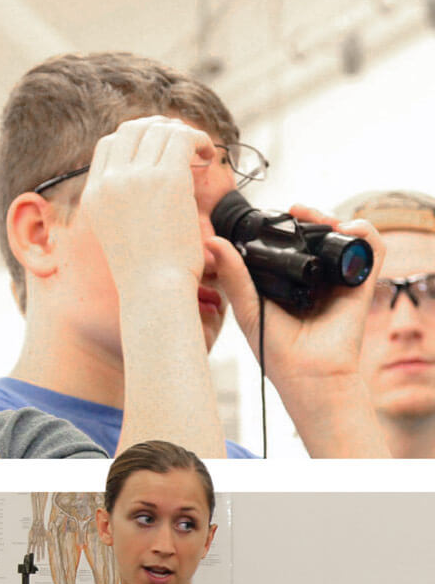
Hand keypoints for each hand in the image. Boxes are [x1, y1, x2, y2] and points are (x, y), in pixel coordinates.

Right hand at [81, 115, 215, 297]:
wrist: (153, 290)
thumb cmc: (143, 273)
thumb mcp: (117, 233)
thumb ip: (122, 203)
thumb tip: (147, 180)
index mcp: (94, 195)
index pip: (110, 145)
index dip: (137, 139)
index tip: (159, 150)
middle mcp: (110, 182)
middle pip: (132, 129)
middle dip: (159, 129)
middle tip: (181, 145)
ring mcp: (136, 177)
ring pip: (160, 129)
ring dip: (183, 135)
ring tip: (198, 152)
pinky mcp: (167, 178)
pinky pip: (184, 137)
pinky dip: (199, 140)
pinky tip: (208, 156)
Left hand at [211, 204, 385, 386]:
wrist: (306, 374)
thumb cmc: (275, 349)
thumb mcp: (247, 307)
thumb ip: (233, 275)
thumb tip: (212, 242)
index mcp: (289, 281)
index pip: (291, 244)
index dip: (286, 225)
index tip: (275, 213)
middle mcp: (316, 278)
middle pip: (318, 235)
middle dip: (311, 216)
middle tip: (297, 210)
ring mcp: (339, 280)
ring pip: (344, 237)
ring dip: (334, 218)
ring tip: (319, 217)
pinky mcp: (361, 286)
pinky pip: (371, 251)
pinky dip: (364, 233)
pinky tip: (347, 229)